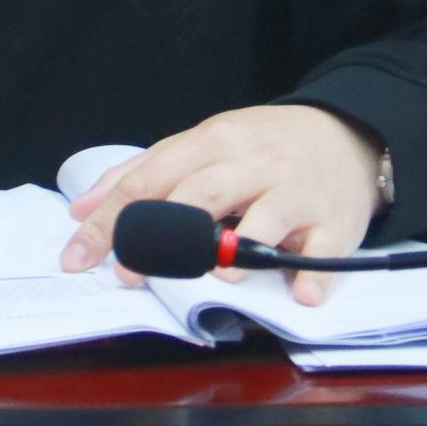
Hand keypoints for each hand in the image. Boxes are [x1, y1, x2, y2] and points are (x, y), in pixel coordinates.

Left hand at [58, 105, 382, 304]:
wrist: (347, 133)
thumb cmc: (262, 147)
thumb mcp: (202, 144)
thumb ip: (142, 172)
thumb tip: (82, 209)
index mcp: (212, 142)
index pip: (151, 179)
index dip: (112, 220)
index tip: (78, 256)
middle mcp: (252, 164)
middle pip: (201, 195)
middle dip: (162, 236)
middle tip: (130, 273)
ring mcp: (295, 192)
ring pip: (265, 216)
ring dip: (241, 247)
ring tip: (220, 275)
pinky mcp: (333, 221)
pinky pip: (323, 249)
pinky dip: (314, 273)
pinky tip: (300, 292)